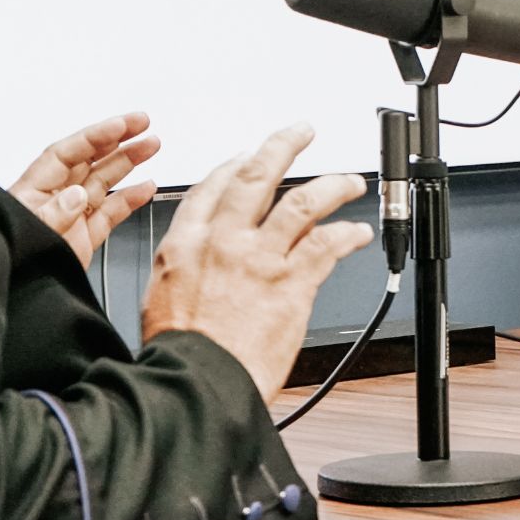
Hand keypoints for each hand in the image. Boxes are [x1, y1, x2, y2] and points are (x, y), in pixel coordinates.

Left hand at [9, 112, 160, 268]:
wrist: (15, 296)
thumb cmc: (10, 258)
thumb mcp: (29, 235)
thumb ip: (53, 215)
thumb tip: (76, 195)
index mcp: (35, 191)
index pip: (68, 153)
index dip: (96, 136)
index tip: (121, 125)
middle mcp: (56, 199)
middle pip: (90, 160)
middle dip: (117, 140)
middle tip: (143, 124)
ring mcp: (72, 218)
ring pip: (104, 182)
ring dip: (128, 162)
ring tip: (151, 146)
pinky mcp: (84, 239)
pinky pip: (111, 213)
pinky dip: (130, 199)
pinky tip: (146, 187)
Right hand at [141, 122, 374, 402]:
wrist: (194, 387)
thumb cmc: (179, 355)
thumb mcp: (161, 298)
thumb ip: (183, 267)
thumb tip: (197, 260)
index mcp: (186, 244)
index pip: (212, 186)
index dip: (235, 164)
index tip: (248, 156)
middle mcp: (224, 241)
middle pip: (258, 176)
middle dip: (282, 145)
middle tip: (300, 132)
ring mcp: (260, 259)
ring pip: (303, 202)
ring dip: (332, 186)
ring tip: (349, 182)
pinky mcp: (292, 283)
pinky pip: (327, 244)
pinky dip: (347, 234)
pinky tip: (357, 233)